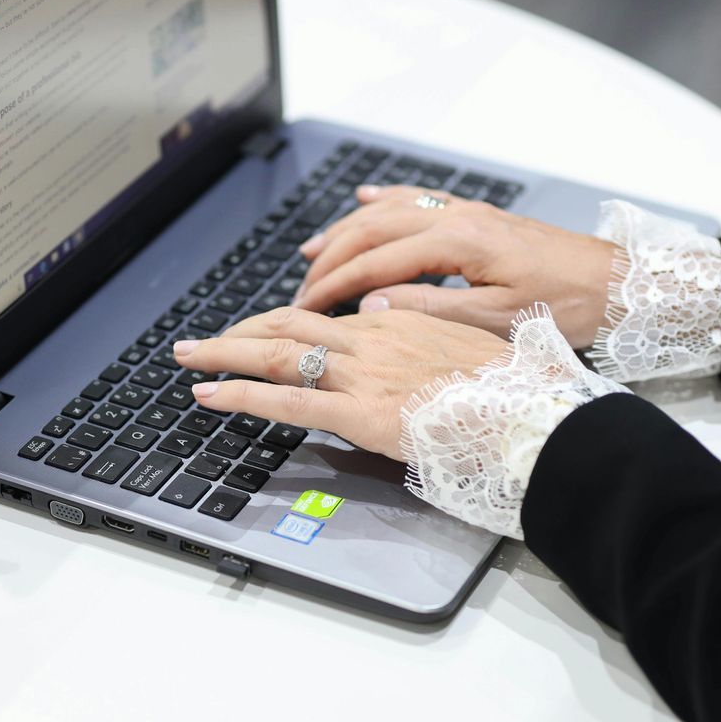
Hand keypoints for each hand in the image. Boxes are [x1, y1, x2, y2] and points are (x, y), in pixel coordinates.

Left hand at [173, 305, 510, 458]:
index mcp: (400, 320)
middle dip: (237, 330)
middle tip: (198, 341)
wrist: (534, 415)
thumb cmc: (513, 387)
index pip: (326, 315)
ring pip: (278, 354)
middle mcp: (374, 338)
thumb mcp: (469, 338)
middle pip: (288, 323)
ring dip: (224, 354)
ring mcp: (364, 374)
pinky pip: (287, 401)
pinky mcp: (361, 412)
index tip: (254, 330)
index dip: (281, 320)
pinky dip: (241, 395)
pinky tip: (210, 396)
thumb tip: (376, 306)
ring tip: (186, 358)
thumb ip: (421, 320)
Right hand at [294, 185, 614, 346]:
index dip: (334, 285)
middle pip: (373, 230)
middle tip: (300, 289)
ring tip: (313, 250)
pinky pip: (421, 200)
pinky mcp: (480, 217)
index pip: (376, 261)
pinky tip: (365, 199)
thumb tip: (372, 306)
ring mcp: (468, 213)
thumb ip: (431, 310)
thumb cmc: (567, 304)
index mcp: (458, 242)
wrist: (618, 283)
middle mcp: (457, 218)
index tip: (305, 307)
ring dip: (348, 230)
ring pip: (390, 212)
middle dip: (331, 259)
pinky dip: (387, 200)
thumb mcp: (496, 320)